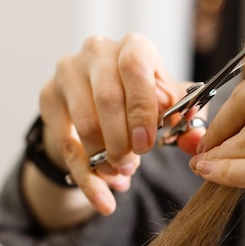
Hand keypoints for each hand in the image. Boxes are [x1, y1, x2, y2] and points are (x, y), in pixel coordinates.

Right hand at [39, 33, 204, 214]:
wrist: (103, 97)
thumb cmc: (143, 96)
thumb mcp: (170, 102)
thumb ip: (187, 120)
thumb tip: (195, 141)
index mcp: (134, 46)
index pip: (134, 69)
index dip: (141, 109)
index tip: (146, 144)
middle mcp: (98, 51)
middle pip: (106, 98)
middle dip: (121, 140)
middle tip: (131, 165)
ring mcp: (68, 72)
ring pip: (84, 123)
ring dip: (104, 158)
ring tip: (121, 174)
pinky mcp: (49, 96)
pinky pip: (65, 143)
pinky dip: (86, 177)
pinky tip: (103, 199)